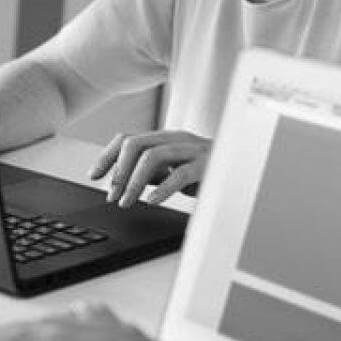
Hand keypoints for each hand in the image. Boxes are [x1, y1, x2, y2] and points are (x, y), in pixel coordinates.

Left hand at [89, 131, 210, 207]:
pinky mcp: (207, 165)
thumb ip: (151, 173)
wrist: (246, 172)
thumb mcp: (173, 172)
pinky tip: (153, 201)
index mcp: (165, 139)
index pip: (127, 139)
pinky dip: (163, 188)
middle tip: (112, 194)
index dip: (107, 156)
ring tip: (128, 201)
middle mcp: (176, 139)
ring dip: (134, 180)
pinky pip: (181, 174)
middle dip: (118, 170)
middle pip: (136, 143)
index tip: (94, 176)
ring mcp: (192, 149)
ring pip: (153, 155)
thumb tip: (121, 182)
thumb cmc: (209, 173)